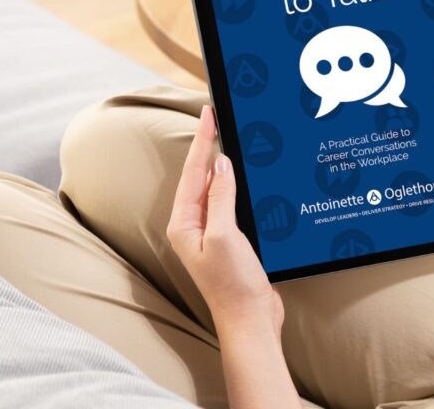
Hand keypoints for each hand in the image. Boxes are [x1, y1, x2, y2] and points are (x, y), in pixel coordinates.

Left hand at [166, 106, 283, 335]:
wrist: (250, 320)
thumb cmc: (233, 286)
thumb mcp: (226, 236)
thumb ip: (221, 198)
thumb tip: (221, 164)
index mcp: (183, 224)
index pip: (192, 172)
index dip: (202, 140)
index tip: (208, 113)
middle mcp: (193, 227)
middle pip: (200, 177)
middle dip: (209, 147)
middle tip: (218, 117)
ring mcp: (211, 234)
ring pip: (216, 189)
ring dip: (224, 166)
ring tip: (230, 137)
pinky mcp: (229, 240)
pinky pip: (230, 204)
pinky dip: (237, 186)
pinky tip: (246, 176)